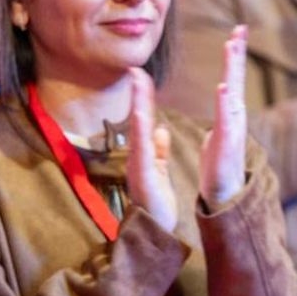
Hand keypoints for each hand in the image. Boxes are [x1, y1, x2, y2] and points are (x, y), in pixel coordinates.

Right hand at [126, 68, 177, 232]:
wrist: (155, 226)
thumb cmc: (156, 201)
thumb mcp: (158, 169)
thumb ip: (159, 148)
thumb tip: (160, 129)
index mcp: (144, 151)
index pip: (145, 118)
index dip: (144, 96)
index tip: (142, 73)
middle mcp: (137, 153)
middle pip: (138, 117)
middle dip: (138, 93)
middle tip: (136, 68)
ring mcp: (137, 163)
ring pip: (137, 129)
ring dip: (138, 105)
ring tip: (138, 84)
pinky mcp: (142, 174)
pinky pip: (141, 149)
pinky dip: (141, 131)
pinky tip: (142, 114)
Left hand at [200, 25, 248, 205]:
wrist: (223, 195)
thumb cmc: (219, 167)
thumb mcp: (218, 134)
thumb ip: (221, 116)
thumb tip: (225, 100)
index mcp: (228, 115)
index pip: (230, 80)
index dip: (233, 58)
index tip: (235, 33)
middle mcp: (233, 118)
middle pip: (235, 80)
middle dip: (237, 55)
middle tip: (239, 29)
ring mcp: (232, 130)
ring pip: (233, 94)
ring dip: (232, 71)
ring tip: (231, 47)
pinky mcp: (225, 145)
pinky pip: (225, 121)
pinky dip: (225, 104)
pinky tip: (223, 88)